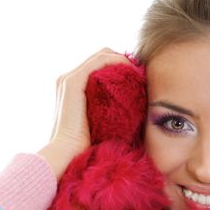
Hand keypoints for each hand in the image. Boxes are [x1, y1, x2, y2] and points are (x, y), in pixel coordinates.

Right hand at [38, 48, 132, 179]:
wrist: (67, 154)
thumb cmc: (85, 146)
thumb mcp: (100, 124)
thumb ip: (109, 112)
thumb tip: (132, 113)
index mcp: (72, 88)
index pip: (99, 66)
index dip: (121, 67)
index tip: (141, 78)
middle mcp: (68, 79)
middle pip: (102, 57)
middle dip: (124, 61)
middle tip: (143, 73)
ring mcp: (69, 79)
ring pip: (102, 56)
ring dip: (124, 60)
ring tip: (141, 72)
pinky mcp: (73, 81)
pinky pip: (100, 61)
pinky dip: (118, 62)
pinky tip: (133, 71)